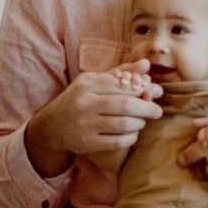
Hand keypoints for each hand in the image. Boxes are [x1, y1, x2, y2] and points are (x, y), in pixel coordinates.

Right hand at [26, 59, 162, 176]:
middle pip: (126, 105)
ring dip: (140, 123)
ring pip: (124, 124)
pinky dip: (131, 137)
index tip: (155, 92)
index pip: (123, 84)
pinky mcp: (87, 143)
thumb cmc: (78, 100)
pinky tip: (132, 133)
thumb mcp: (93, 82)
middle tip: (157, 111)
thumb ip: (120, 73)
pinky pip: (118, 141)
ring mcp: (85, 124)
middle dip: (147, 108)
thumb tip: (147, 64)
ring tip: (142, 121)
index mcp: (87, 83)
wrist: (51, 126)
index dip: (143, 88)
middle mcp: (85, 102)